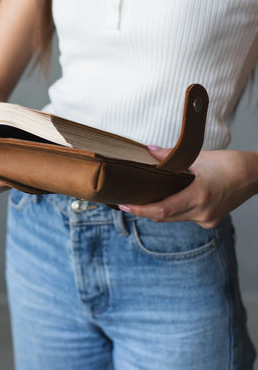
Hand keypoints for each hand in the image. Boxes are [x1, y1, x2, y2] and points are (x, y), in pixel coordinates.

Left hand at [119, 146, 257, 228]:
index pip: (163, 210)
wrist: (255, 175)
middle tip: (127, 202)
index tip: (126, 206)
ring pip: (174, 219)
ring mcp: (207, 220)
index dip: (142, 210)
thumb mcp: (198, 157)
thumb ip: (171, 156)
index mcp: (199, 196)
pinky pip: (184, 218)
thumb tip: (149, 151)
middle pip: (165, 217)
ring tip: (143, 200)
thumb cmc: (229, 164)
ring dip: (158, 211)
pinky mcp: (210, 221)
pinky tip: (167, 199)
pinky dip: (173, 210)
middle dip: (145, 211)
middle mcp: (203, 213)